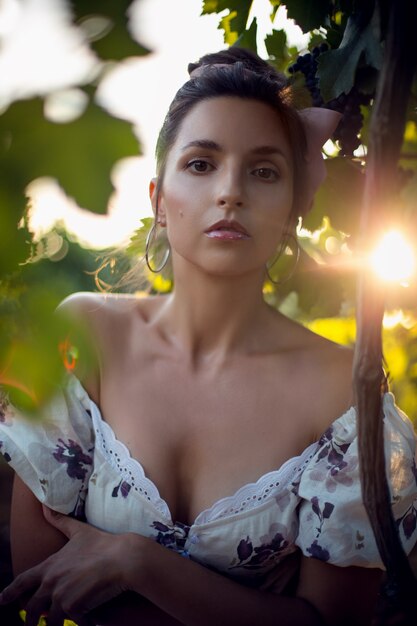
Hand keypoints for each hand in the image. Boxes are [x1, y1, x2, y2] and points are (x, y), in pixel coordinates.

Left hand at [0, 506, 140, 625]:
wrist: (122, 558)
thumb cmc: (102, 543)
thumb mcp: (79, 531)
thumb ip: (60, 521)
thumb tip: (45, 506)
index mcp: (49, 565)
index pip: (23, 581)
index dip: (10, 591)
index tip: (2, 599)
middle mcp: (51, 582)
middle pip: (32, 607)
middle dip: (30, 618)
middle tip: (30, 623)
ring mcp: (60, 596)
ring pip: (50, 619)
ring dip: (53, 623)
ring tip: (56, 624)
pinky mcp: (73, 608)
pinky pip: (72, 622)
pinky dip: (79, 623)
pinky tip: (85, 623)